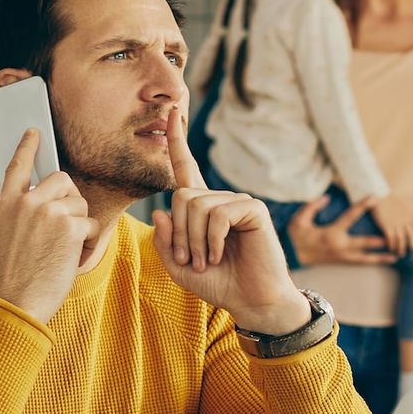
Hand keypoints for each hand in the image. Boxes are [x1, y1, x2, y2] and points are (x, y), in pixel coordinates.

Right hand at [0, 129, 100, 324]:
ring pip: (80, 205)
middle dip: (72, 201)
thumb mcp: (8, 236)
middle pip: (63, 180)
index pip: (18, 166)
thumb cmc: (17, 276)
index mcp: (7, 203)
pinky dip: (89, 244)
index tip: (35, 132)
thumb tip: (45, 202)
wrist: (18, 300)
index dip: (28, 147)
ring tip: (65, 250)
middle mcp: (26, 202)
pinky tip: (73, 258)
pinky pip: (92, 225)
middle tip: (68, 226)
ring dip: (81, 227)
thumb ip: (22, 214)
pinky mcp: (68, 225)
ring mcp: (47, 211)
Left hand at [152, 107, 309, 335]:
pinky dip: (212, 239)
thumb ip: (164, 241)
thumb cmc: (220, 284)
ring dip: (194, 241)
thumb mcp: (179, 267)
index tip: (172, 112)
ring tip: (206, 262)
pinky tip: (220, 255)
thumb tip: (159, 209)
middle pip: (181, 196)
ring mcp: (238, 202)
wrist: (252, 301)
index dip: (176, 142)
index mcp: (202, 209)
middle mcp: (219, 200)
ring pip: (196, 206)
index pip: (185, 169)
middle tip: (190, 261)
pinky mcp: (252, 209)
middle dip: (179, 233)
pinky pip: (218, 215)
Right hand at [287, 195, 396, 266]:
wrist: (291, 257)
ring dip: (381, 257)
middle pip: (364, 243)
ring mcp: (342, 256)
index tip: (373, 198)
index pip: (350, 217)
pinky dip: (372, 261)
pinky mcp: (341, 261)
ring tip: (396, 256)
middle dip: (380, 241)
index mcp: (331, 234)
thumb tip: (327, 197)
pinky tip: (382, 261)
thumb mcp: (299, 219)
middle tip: (395, 238)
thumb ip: (313, 207)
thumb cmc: (295, 237)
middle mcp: (340, 247)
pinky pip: (360, 262)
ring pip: (365, 258)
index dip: (362, 206)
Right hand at [371, 193, 412, 256]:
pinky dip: (391, 246)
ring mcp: (397, 225)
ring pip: (402, 242)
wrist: (381, 194)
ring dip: (401, 250)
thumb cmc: (395, 202)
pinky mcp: (387, 226)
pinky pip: (391, 240)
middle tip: (409, 253)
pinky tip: (390, 248)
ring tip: (400, 254)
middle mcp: (407, 222)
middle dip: (412, 249)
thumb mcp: (409, 209)